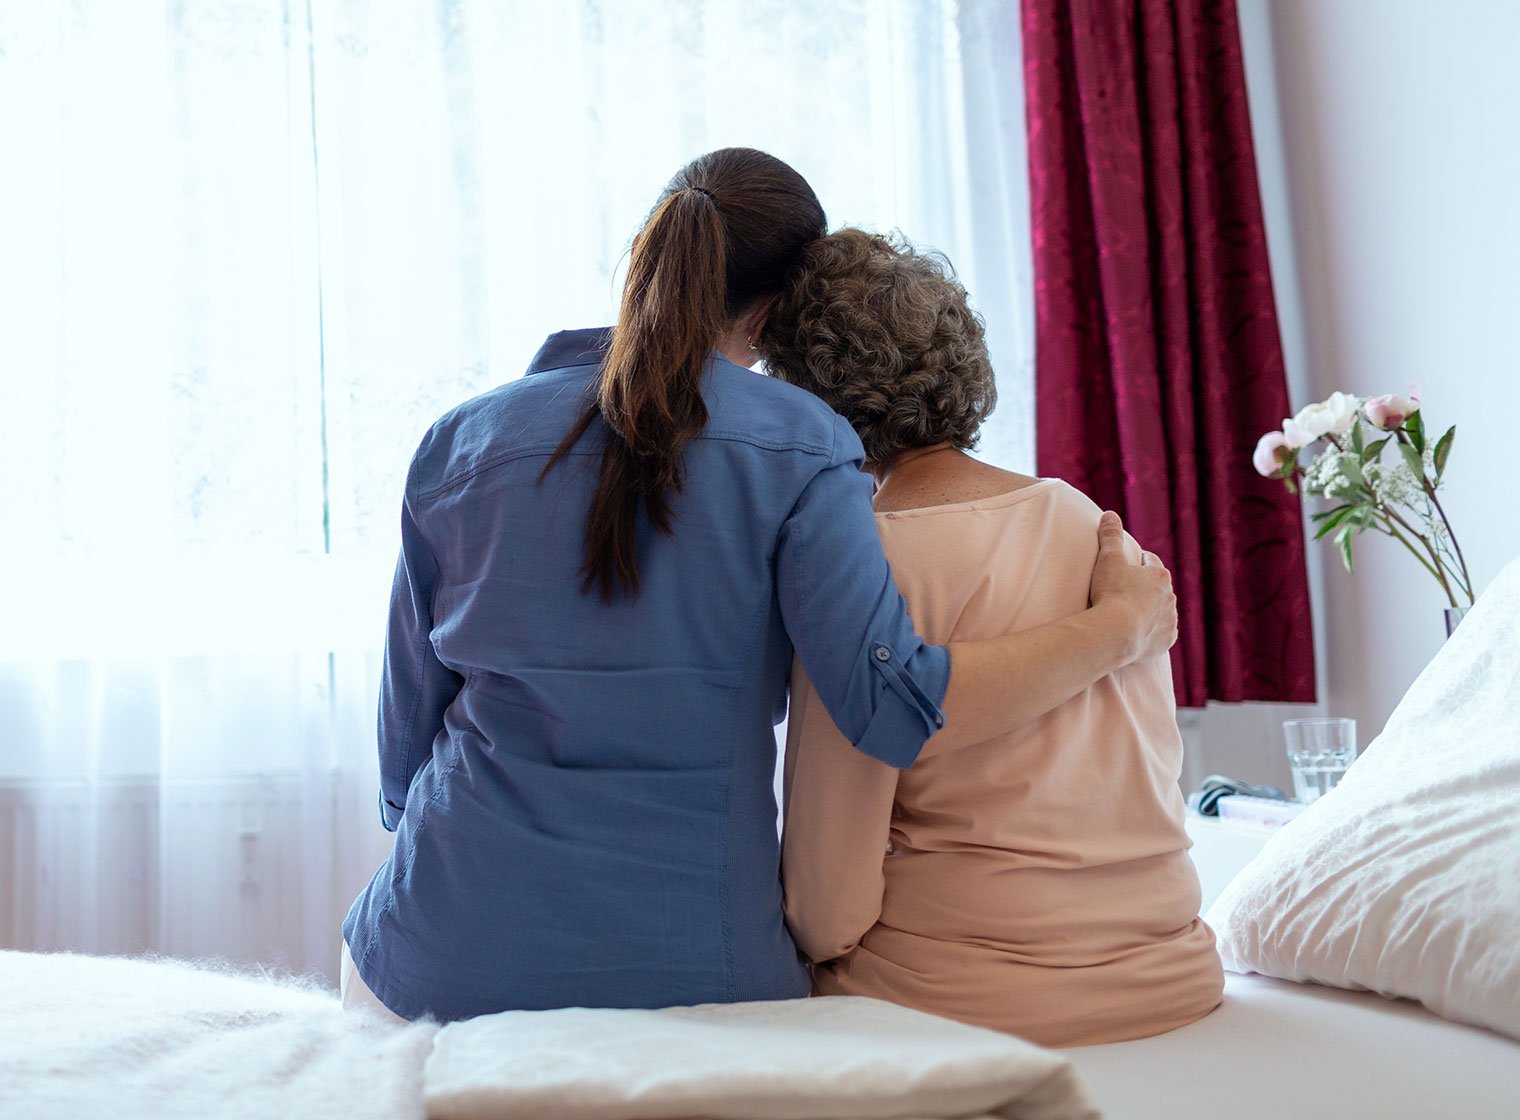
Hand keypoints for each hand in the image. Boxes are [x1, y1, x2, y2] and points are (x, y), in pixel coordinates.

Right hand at [1089, 511, 1177, 663]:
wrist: (1116, 633)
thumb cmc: (1112, 594)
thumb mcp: (1108, 559)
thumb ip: (1110, 536)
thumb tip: (1110, 514)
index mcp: (1159, 575)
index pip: (1150, 562)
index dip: (1138, 562)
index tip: (1128, 565)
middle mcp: (1170, 596)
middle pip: (1158, 588)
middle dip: (1145, 588)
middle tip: (1126, 592)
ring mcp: (1170, 620)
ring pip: (1162, 611)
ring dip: (1151, 611)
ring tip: (1131, 616)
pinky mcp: (1166, 641)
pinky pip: (1162, 634)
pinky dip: (1152, 633)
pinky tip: (1140, 635)